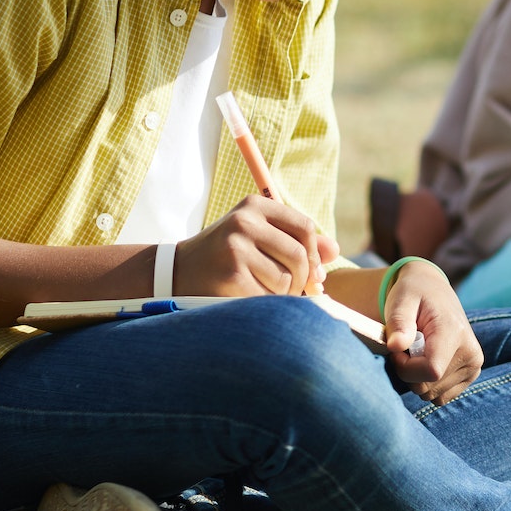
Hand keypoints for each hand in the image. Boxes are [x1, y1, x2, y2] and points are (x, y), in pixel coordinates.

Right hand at [174, 196, 337, 296]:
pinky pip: (268, 298)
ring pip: (286, 280)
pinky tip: (250, 300)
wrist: (176, 273)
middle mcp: (244, 222)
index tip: (312, 272)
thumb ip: (296, 239)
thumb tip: (334, 250)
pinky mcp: (230, 276)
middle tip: (295, 291)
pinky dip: (266, 305)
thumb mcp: (257, 236)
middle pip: (299, 255)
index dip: (314, 254)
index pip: (304, 227)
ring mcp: (235, 248)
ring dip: (283, 295)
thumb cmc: (226, 255)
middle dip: (303, 279)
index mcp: (254, 205)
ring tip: (265, 292)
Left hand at [380, 259, 482, 403]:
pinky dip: (427, 385)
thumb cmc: (414, 294)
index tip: (396, 351)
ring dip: (417, 379)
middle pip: (429, 386)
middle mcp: (471, 353)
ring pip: (433, 395)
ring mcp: (473, 366)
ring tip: (418, 352)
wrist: (434, 292)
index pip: (431, 371)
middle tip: (406, 348)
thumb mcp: (401, 300)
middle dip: (408, 373)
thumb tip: (395, 346)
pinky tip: (426, 363)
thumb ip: (398, 322)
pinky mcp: (471, 375)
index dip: (406, 368)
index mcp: (455, 332)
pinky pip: (441, 397)